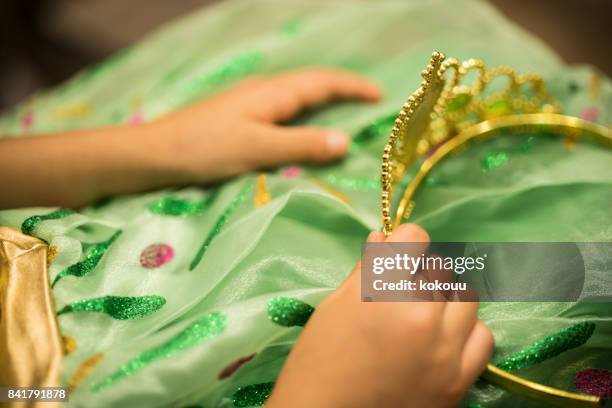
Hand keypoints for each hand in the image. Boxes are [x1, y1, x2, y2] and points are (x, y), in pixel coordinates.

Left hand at [0, 67, 379, 207]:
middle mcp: (264, 91)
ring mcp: (250, 102)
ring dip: (324, 98)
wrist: (157, 153)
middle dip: (343, 88)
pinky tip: (302, 124)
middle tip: (369, 101)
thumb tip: (345, 141)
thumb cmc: (206, 149)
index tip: (380, 96)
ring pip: (297, 94)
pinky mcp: (240, 116)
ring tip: (345, 110)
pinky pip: (284, 107)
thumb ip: (302, 145)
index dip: (353, 87)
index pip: (322, 82)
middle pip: (312, 83)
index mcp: (273, 94)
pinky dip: (305, 111)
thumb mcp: (259, 150)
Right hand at [267, 224, 493, 407]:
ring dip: (444, 301)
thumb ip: (367, 268)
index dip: (401, 246)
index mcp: (383, 291)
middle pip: (440, 268)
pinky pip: (482, 337)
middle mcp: (421, 315)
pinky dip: (464, 332)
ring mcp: (445, 350)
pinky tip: (441, 341)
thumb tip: (387, 238)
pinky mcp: (459, 380)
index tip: (394, 259)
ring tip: (422, 318)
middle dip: (419, 274)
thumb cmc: (319, 359)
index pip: (415, 238)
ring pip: (466, 298)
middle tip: (399, 294)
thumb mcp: (335, 304)